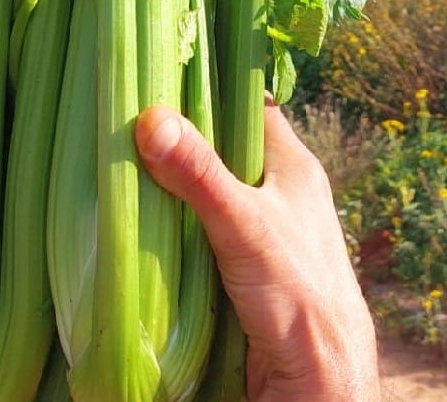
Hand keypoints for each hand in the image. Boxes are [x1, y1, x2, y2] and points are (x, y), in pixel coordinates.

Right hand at [137, 102, 378, 401]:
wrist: (320, 380)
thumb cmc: (299, 292)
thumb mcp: (245, 224)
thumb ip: (200, 174)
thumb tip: (151, 118)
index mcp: (294, 166)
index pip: (251, 106)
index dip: (213, 89)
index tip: (164, 75)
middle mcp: (281, 193)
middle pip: (225, 150)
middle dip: (183, 142)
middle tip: (130, 123)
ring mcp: (264, 233)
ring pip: (212, 195)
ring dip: (177, 190)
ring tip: (125, 166)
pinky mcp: (247, 271)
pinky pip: (205, 235)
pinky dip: (179, 230)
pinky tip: (146, 223)